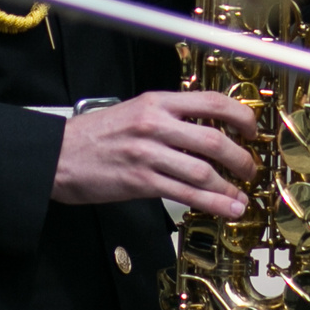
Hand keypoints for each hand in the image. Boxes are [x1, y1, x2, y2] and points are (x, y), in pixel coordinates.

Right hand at [50, 90, 258, 217]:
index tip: (252, 129)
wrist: (56, 156)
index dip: (240, 116)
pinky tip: (226, 208)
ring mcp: (148, 154)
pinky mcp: (140, 182)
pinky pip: (186, 194)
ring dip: (229, 186)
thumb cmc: (93, 136)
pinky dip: (213, 203)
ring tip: (240, 196)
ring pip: (203, 171)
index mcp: (155, 102)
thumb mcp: (132, 111)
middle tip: (249, 168)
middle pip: (214, 139)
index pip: (211, 102)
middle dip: (241, 158)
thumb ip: (167, 117)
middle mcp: (154, 124)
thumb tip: (205, 130)